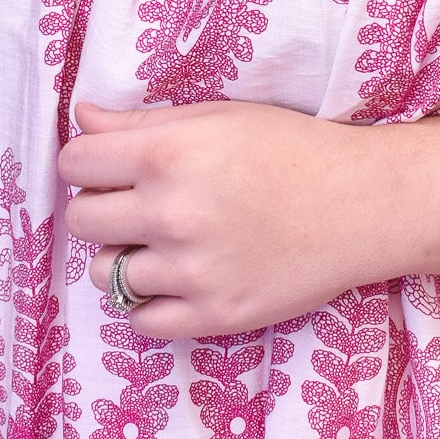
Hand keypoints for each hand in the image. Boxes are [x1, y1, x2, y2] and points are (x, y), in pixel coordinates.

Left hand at [60, 99, 390, 336]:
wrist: (364, 204)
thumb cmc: (293, 149)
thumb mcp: (219, 118)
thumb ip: (142, 122)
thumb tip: (82, 118)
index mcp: (169, 153)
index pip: (75, 163)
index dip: (91, 163)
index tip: (114, 168)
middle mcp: (173, 213)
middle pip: (82, 221)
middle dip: (104, 209)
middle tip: (143, 205)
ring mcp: (192, 271)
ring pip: (105, 274)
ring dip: (126, 258)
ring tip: (167, 244)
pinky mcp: (215, 315)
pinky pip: (141, 321)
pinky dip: (152, 302)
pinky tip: (181, 278)